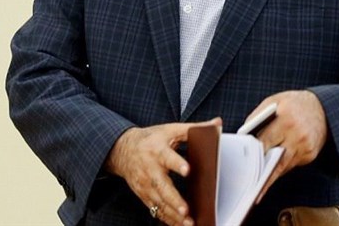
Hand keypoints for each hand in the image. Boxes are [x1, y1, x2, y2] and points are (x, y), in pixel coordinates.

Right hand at [105, 118, 220, 225]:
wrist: (122, 149)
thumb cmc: (151, 139)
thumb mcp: (170, 130)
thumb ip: (193, 128)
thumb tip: (217, 123)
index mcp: (157, 150)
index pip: (168, 157)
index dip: (177, 163)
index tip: (188, 170)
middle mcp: (150, 169)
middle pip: (162, 186)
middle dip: (174, 199)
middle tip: (186, 210)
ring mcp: (145, 184)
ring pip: (159, 202)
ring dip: (173, 214)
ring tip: (188, 222)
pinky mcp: (144, 195)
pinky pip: (156, 209)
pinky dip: (167, 219)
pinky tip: (179, 225)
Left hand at [249, 90, 327, 201]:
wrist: (324, 108)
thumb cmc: (293, 104)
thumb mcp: (274, 101)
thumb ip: (257, 116)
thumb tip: (243, 135)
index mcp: (287, 119)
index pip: (266, 141)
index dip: (253, 153)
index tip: (243, 164)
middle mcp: (298, 135)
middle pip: (275, 159)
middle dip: (260, 170)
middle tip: (247, 182)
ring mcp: (305, 147)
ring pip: (282, 166)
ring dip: (268, 174)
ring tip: (255, 185)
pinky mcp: (310, 155)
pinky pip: (290, 164)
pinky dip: (279, 166)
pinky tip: (268, 172)